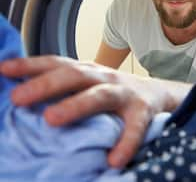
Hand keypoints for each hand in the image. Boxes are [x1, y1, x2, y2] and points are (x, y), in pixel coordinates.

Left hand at [0, 55, 170, 167]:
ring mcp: (124, 92)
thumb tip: (22, 93)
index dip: (30, 65)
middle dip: (46, 84)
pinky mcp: (143, 110)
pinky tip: (114, 159)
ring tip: (52, 119)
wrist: (154, 93)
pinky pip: (134, 127)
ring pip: (100, 95)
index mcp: (87, 71)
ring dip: (77, 105)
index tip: (2, 69)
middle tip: (18, 97)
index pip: (57, 63)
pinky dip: (126, 142)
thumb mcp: (89, 83)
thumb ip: (64, 87)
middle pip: (74, 75)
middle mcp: (104, 77)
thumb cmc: (112, 90)